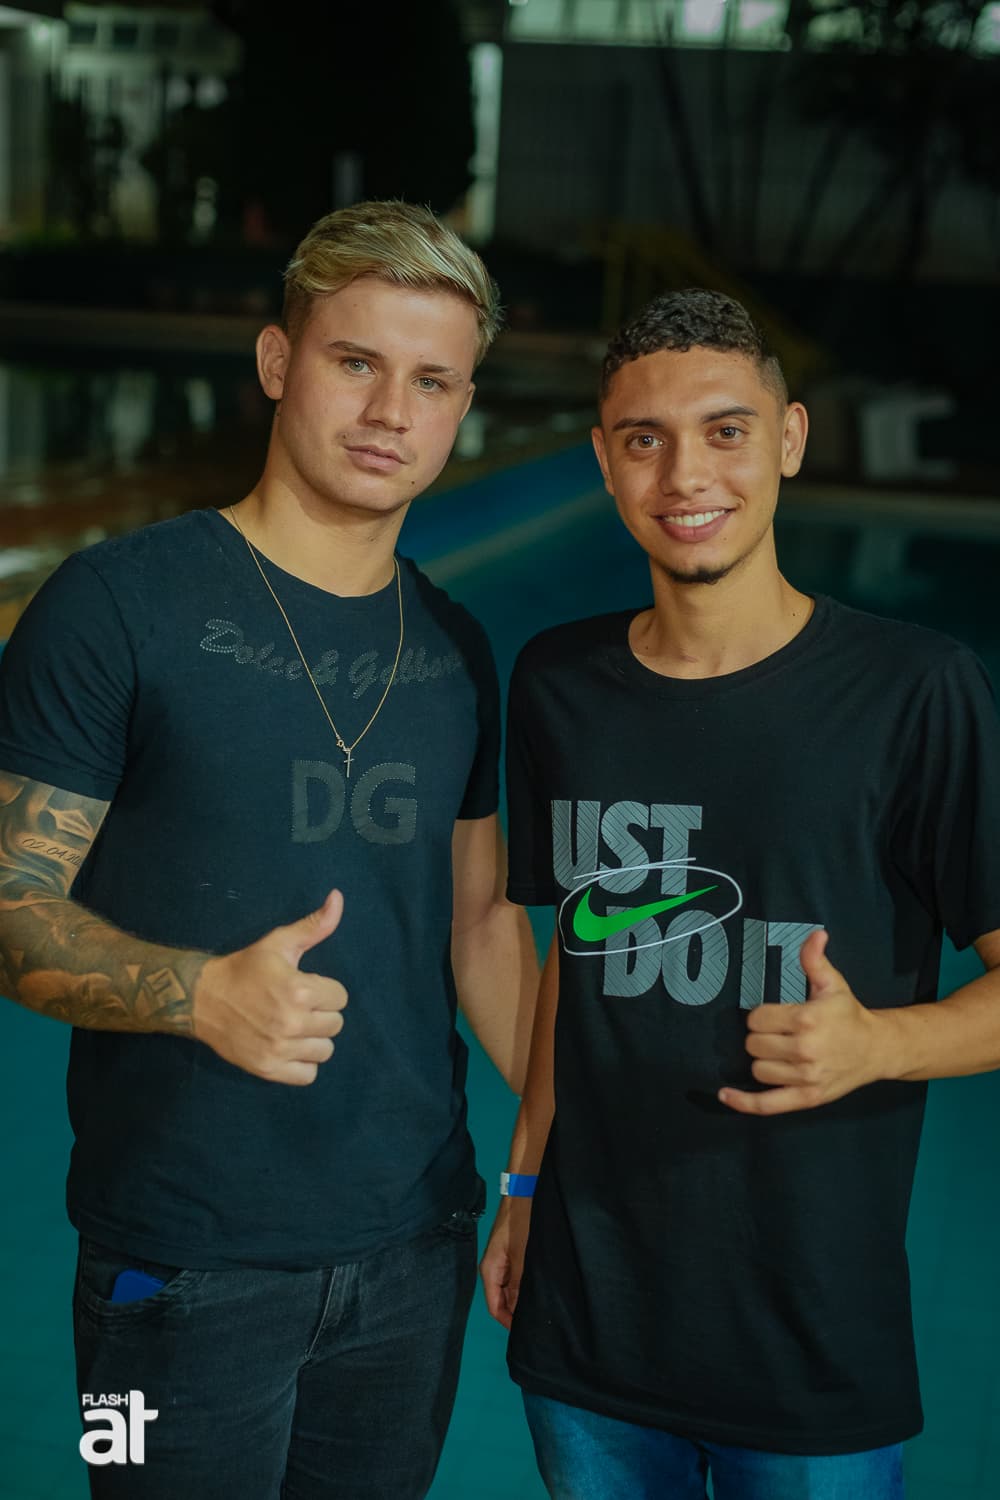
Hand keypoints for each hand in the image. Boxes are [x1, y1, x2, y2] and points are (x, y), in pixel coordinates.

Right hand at [194, 889, 347, 1085]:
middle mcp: (292, 1023)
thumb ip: (313, 926)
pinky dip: (302, 1064)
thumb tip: (338, 897)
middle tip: (297, 1007)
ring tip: (294, 1027)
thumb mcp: (278, 943)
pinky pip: (307, 1075)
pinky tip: (289, 1048)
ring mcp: (280, 1049)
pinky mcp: (268, 1069)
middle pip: (336, 1025)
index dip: (325, 990)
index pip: (341, 998)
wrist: (202, 998)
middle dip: (321, 1013)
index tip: (305, 987)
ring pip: (325, 1051)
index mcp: (299, 991)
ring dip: (313, 1039)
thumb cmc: (245, 968)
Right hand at [480, 1197, 531, 1329]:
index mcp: (490, 1270)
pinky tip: (541, 1287)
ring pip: (512, 1288)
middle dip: (517, 1311)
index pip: (495, 1306)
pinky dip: (527, 1285)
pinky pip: (517, 1277)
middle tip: (539, 1321)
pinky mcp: (513, 1253)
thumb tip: (521, 1311)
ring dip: (523, 1298)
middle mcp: (494, 1268)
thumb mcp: (522, 1256)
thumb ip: (520, 1284)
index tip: (527, 1332)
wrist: (524, 1191)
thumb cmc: (520, 1222)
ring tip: (542, 1306)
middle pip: (503, 1299)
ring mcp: (504, 1260)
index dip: (509, 1322)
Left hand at [719, 929, 888, 1115]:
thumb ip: (815, 960)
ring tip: (779, 1054)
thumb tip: (816, 934)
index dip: (761, 1016)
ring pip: (758, 1070)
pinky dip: (743, 1102)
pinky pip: (767, 1105)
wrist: (877, 1049)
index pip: (757, 1019)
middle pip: (753, 1045)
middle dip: (760, 1037)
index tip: (774, 1016)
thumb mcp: (833, 984)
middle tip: (778, 1034)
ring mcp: (806, 1078)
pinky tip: (726, 1094)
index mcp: (806, 1019)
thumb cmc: (850, 1015)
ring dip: (762, 1062)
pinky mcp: (807, 1099)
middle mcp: (805, 1050)